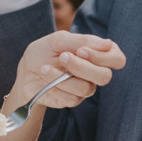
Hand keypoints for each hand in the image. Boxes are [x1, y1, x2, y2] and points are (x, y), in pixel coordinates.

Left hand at [5, 32, 125, 110]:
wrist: (24, 72)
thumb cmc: (43, 52)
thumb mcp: (57, 40)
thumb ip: (81, 41)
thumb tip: (108, 44)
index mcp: (96, 54)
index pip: (117, 59)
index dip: (103, 57)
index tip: (81, 51)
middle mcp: (94, 71)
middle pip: (105, 76)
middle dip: (81, 67)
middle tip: (63, 57)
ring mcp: (85, 87)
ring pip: (86, 88)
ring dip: (62, 77)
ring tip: (46, 68)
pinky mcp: (72, 100)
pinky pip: (71, 98)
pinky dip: (54, 86)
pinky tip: (45, 79)